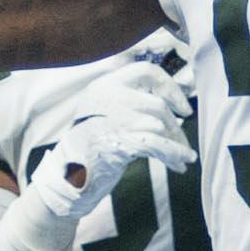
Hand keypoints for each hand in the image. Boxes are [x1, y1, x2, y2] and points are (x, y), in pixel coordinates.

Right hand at [21, 51, 193, 235]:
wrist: (65, 178)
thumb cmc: (89, 150)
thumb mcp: (106, 114)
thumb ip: (132, 103)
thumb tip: (173, 103)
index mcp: (104, 85)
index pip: (147, 71)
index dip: (170, 87)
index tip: (184, 108)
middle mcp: (107, 96)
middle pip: (157, 103)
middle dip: (176, 126)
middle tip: (183, 143)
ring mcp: (111, 117)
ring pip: (159, 124)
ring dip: (176, 143)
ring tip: (184, 158)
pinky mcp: (118, 141)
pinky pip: (156, 144)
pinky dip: (174, 153)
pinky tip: (183, 162)